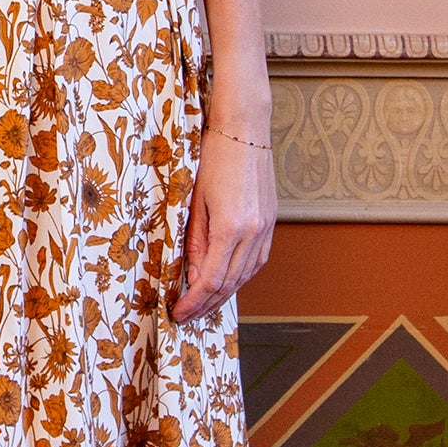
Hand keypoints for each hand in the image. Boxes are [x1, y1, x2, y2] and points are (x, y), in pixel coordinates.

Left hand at [171, 119, 274, 324]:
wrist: (244, 130)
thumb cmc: (213, 158)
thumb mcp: (194, 200)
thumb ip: (194, 241)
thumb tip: (192, 275)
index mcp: (231, 228)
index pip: (210, 281)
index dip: (193, 302)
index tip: (177, 313)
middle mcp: (253, 233)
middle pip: (229, 285)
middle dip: (206, 305)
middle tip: (187, 316)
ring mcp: (265, 229)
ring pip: (245, 277)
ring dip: (223, 295)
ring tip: (202, 304)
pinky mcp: (270, 223)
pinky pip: (256, 262)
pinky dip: (239, 277)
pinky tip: (225, 282)